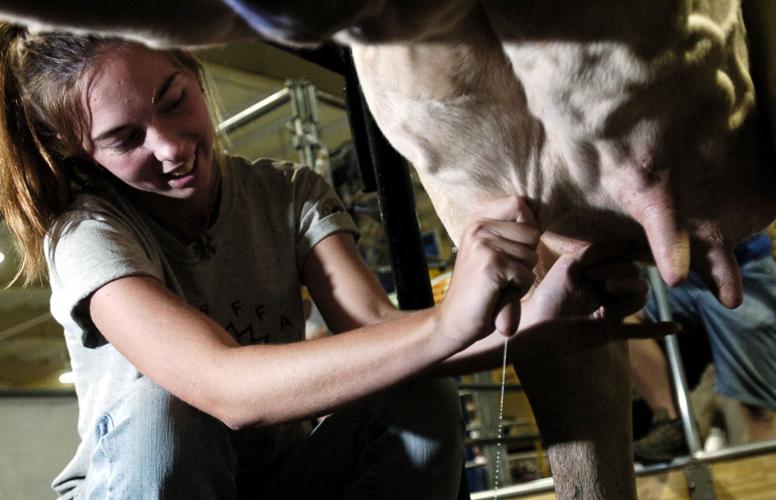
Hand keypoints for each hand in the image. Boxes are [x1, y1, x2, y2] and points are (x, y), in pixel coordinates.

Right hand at [438, 196, 539, 349]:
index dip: (527, 227)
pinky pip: (527, 276)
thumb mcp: (489, 251)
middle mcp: (478, 227)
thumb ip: (509, 231)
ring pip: (532, 256)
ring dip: (522, 277)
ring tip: (498, 285)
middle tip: (501, 274)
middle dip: (526, 257)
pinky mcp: (492, 265)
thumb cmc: (480, 288)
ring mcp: (484, 244)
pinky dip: (517, 291)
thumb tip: (539, 211)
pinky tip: (497, 295)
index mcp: (477, 220)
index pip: (520, 203)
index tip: (512, 249)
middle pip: (532, 232)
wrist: (454, 321)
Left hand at [514, 242, 679, 357]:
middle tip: (595, 276)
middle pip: (635, 275)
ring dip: (628, 290)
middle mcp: (610, 289)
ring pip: (640, 296)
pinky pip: (640, 331)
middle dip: (618, 271)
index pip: (626, 258)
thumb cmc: (551, 291)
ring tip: (607, 290)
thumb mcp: (573, 264)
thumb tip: (631, 242)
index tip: (610, 250)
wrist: (538, 323)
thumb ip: (599, 251)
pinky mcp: (612, 329)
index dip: (622, 254)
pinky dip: (658, 329)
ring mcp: (613, 310)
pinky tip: (676, 327)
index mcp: (601, 272)